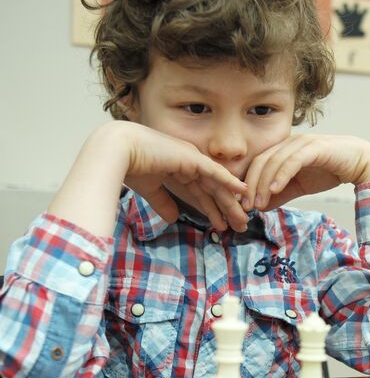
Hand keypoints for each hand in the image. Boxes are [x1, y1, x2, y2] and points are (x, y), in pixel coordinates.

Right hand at [122, 122, 249, 230]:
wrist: (119, 151)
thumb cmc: (129, 167)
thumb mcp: (151, 190)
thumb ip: (164, 203)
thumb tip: (173, 218)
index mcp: (179, 169)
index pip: (201, 193)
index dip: (212, 210)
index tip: (222, 226)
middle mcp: (189, 163)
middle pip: (213, 190)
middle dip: (226, 209)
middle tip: (240, 226)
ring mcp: (192, 159)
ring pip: (216, 185)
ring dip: (230, 202)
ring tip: (242, 220)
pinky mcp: (192, 158)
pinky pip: (215, 172)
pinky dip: (229, 182)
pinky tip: (242, 191)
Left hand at [241, 134, 369, 211]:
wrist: (359, 162)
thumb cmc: (330, 171)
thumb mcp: (300, 186)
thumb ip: (282, 194)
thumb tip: (262, 206)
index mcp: (283, 149)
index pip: (258, 164)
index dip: (247, 183)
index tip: (242, 205)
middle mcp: (289, 142)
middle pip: (261, 161)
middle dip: (250, 185)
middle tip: (246, 206)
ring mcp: (301, 143)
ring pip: (274, 161)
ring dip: (263, 183)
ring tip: (258, 203)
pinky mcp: (313, 147)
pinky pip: (292, 161)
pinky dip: (281, 175)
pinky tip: (274, 190)